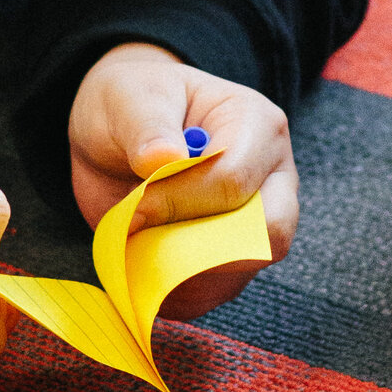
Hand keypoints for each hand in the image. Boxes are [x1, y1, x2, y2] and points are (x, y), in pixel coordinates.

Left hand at [67, 44, 294, 310]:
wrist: (118, 132)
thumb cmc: (131, 104)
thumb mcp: (128, 99)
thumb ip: (146, 127)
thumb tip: (165, 159)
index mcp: (257, 125)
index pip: (234, 181)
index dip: (180, 201)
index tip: (135, 204)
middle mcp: (273, 177)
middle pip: (266, 234)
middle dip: (198, 244)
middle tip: (142, 232)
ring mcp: (258, 222)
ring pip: (242, 271)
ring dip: (183, 272)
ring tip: (138, 244)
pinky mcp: (233, 257)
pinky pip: (217, 293)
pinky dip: (177, 292)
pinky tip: (143, 268)